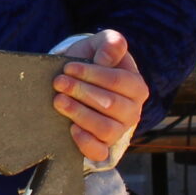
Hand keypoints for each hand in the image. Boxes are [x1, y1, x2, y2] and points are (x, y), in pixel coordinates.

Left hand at [52, 30, 149, 164]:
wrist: (78, 81)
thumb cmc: (92, 62)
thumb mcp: (100, 45)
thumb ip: (111, 43)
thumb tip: (107, 58)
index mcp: (136, 86)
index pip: (118, 81)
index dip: (92, 74)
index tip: (68, 68)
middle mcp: (132, 111)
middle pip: (110, 104)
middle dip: (81, 92)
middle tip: (59, 83)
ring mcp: (119, 130)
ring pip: (105, 128)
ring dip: (79, 114)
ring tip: (59, 101)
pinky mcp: (104, 146)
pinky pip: (99, 152)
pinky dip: (86, 143)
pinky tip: (71, 129)